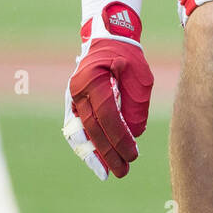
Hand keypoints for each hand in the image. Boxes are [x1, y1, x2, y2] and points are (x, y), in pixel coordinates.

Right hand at [62, 2, 153, 179]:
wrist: (107, 39)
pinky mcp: (73, 104)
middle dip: (108, 153)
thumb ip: (137, 105)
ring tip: (106, 173)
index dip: (120, 139)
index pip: (107, 116)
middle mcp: (77, 90)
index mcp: (93, 79)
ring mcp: (72, 97)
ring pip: (79, 132)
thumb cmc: (127, 56)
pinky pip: (77, 128)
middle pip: (92, 128)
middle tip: (123, 171)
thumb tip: (133, 135)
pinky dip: (86, 145)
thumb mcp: (140, 77)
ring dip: (93, 154)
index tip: (133, 155)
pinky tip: (96, 160)